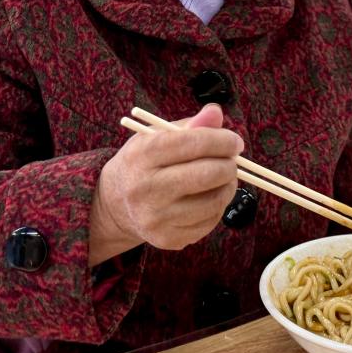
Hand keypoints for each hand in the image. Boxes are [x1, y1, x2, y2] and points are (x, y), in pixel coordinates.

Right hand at [90, 104, 240, 263]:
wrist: (116, 202)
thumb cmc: (145, 162)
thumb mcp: (158, 136)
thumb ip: (190, 125)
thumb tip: (216, 113)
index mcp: (141, 155)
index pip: (192, 143)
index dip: (222, 141)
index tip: (234, 142)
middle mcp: (145, 188)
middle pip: (207, 175)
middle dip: (229, 165)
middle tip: (232, 161)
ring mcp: (156, 218)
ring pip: (213, 201)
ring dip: (228, 187)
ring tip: (224, 178)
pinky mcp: (167, 239)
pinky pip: (209, 222)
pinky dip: (217, 207)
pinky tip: (209, 196)